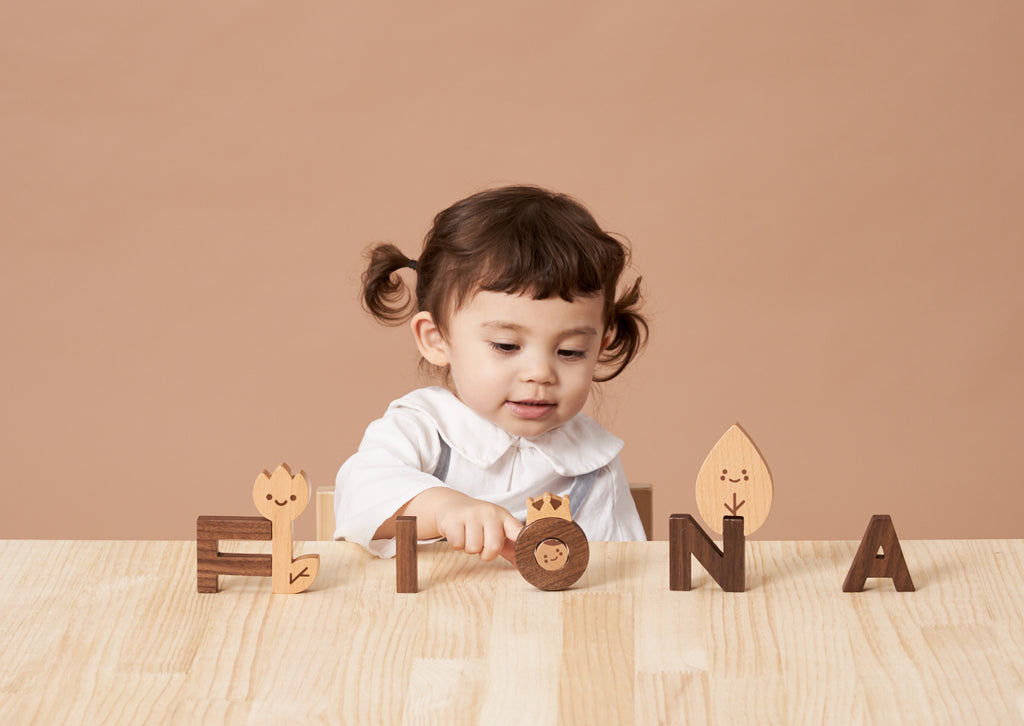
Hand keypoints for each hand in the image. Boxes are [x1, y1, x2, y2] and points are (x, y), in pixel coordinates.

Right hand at [381, 487, 521, 562]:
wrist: (452, 505)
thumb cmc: (479, 522)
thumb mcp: (496, 529)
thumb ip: (510, 547)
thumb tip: (522, 566)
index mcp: (504, 517)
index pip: (518, 530)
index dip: (523, 542)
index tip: (528, 553)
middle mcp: (490, 513)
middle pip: (494, 547)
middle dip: (486, 554)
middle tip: (481, 545)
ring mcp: (471, 514)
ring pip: (473, 548)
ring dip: (470, 548)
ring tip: (468, 536)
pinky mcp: (454, 519)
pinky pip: (457, 545)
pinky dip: (457, 545)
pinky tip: (459, 534)